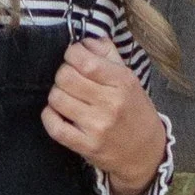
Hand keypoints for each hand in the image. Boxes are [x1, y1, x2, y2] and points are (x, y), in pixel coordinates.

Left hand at [43, 37, 167, 194]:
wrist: (145, 152)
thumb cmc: (134, 110)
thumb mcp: (129, 78)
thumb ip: (107, 54)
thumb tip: (84, 41)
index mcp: (122, 82)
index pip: (85, 60)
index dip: (72, 54)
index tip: (74, 57)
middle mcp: (110, 103)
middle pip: (65, 77)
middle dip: (63, 73)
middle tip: (70, 79)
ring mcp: (97, 126)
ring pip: (57, 99)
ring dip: (56, 94)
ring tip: (66, 96)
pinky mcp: (86, 146)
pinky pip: (54, 126)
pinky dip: (49, 116)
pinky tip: (57, 113)